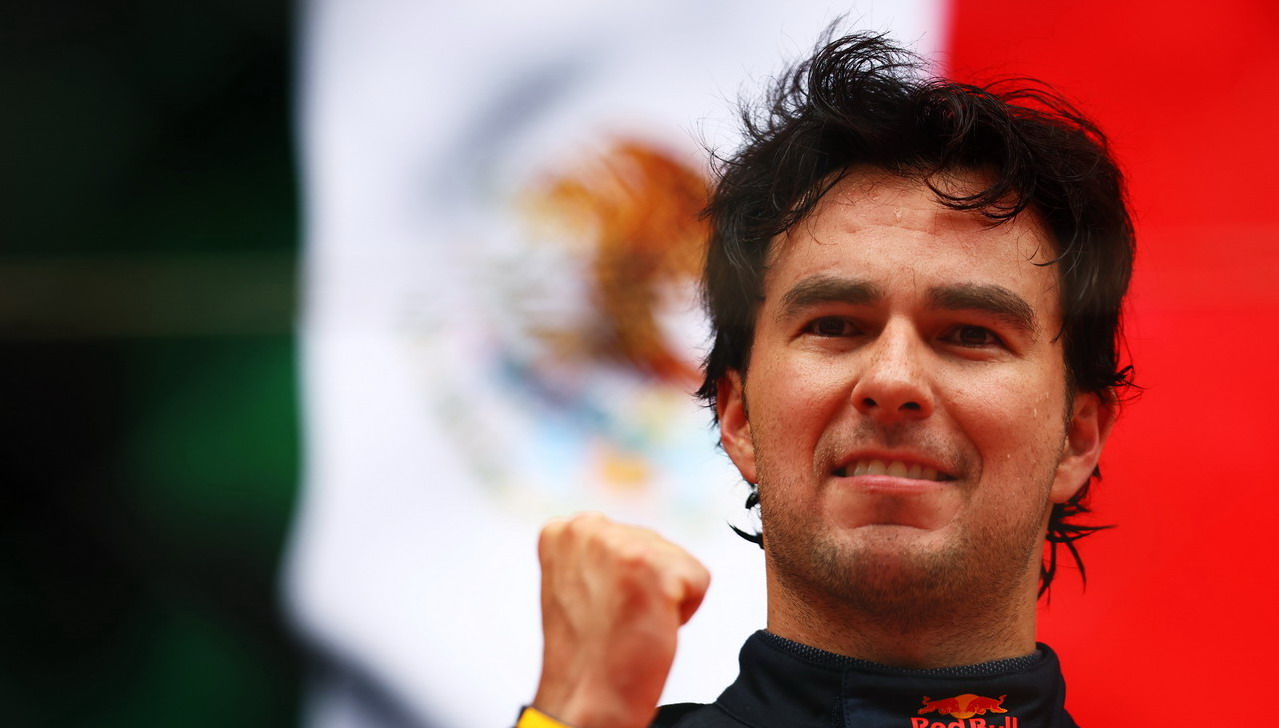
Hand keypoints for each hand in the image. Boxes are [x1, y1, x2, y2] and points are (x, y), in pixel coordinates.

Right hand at [532, 513, 710, 727]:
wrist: (587, 700)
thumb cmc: (588, 653)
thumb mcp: (577, 584)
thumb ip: (601, 553)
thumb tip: (637, 543)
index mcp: (563, 531)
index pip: (629, 537)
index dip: (626, 579)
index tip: (603, 607)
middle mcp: (587, 528)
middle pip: (656, 544)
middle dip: (648, 584)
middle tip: (619, 619)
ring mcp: (619, 545)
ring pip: (678, 561)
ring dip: (665, 597)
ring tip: (631, 624)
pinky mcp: (652, 566)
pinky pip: (698, 580)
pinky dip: (684, 611)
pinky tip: (648, 629)